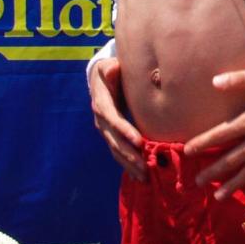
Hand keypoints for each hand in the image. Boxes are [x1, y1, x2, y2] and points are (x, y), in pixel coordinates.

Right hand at [88, 58, 146, 180]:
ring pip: (116, 150)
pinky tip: (138, 176)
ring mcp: (105, 130)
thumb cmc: (109, 71)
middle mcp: (101, 120)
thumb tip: (113, 68)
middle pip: (115, 141)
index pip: (113, 119)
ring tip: (144, 176)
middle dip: (129, 155)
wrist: (100, 80)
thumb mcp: (108, 67)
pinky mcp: (110, 136)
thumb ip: (110, 69)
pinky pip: (118, 152)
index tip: (139, 141)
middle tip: (144, 166)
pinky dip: (127, 165)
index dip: (125, 131)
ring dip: (129, 164)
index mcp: (102, 104)